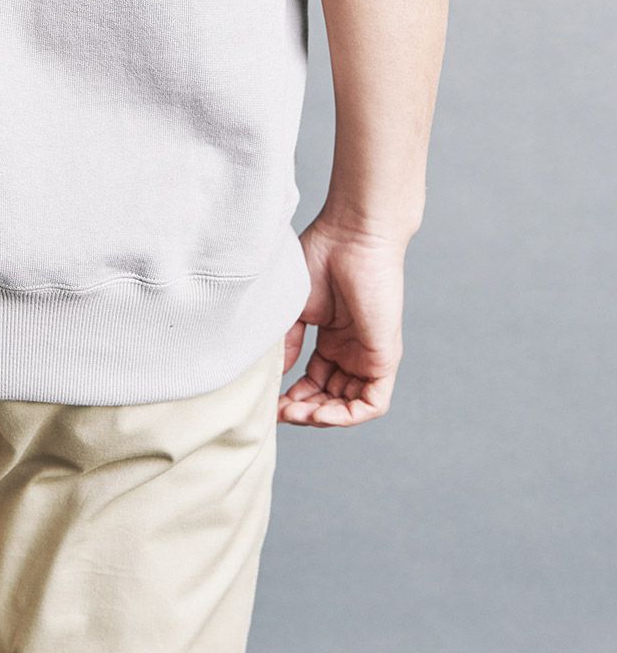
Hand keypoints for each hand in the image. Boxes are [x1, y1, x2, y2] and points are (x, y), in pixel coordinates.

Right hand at [278, 214, 408, 427]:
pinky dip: (347, 416)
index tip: (268, 402)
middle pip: (329, 397)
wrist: (351, 235)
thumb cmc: (321, 257)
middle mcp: (352, 349)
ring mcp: (369, 354)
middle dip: (303, 410)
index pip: (314, 381)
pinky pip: (372, 403)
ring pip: (350, 405)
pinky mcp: (385, 356)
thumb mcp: (294, 309)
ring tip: (294, 412)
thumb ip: (286, 345)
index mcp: (332, 337)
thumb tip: (272, 378)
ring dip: (321, 417)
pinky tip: (320, 414)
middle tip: (278, 411)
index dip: (292, 397)